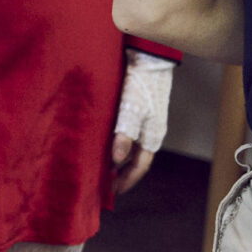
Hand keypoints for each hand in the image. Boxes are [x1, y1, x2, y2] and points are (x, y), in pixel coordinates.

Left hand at [112, 51, 174, 195]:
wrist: (148, 59)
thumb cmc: (141, 86)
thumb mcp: (131, 112)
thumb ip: (124, 136)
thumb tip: (117, 160)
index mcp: (152, 137)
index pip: (139, 167)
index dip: (127, 181)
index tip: (112, 192)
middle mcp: (149, 132)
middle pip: (134, 160)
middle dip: (120, 173)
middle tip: (103, 183)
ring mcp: (144, 122)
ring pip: (129, 147)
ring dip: (116, 159)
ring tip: (99, 165)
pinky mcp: (135, 111)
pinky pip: (125, 134)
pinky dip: (114, 143)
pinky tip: (101, 142)